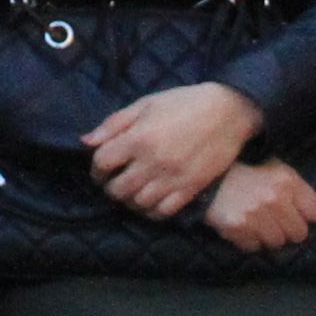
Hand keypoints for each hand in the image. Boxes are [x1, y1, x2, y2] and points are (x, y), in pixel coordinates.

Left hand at [87, 81, 261, 216]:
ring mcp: (172, 178)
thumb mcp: (146, 104)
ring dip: (129, 200)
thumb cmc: (185, 103)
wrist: (229, 111)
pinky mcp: (190, 189)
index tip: (100, 169)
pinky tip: (150, 201)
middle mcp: (153, 162)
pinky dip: (151, 211)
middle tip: (114, 181)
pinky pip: (163, 212)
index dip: (95, 169)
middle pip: (117, 189)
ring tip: (132, 191)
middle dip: (110, 187)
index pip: (102, 163)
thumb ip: (114, 123)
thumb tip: (87, 142)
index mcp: (139, 137)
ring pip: (138, 204)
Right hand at [204, 158, 315, 254]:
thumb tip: (311, 216)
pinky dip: (249, 240)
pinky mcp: (238, 227)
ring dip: (269, 236)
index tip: (298, 214)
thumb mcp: (275, 169)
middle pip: (299, 233)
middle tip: (277, 222)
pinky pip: (254, 246)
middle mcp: (274, 198)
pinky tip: (244, 226)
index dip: (306, 215)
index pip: (315, 212)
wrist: (211, 176)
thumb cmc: (248, 172)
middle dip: (289, 230)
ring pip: (277, 242)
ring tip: (258, 223)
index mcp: (287, 180)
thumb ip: (294, 189)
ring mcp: (255, 214)